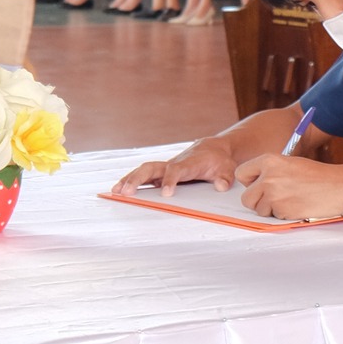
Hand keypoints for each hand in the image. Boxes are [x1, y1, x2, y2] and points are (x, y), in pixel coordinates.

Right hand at [112, 138, 238, 195]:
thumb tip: (221, 186)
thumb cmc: (219, 161)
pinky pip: (143, 177)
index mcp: (188, 163)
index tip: (165, 194)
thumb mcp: (227, 169)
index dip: (170, 181)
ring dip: (129, 180)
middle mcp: (173, 164)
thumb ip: (225, 178)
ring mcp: (165, 168)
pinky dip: (130, 182)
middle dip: (137, 180)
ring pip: (143, 171)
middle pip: (151, 168)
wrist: (212, 149)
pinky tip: (118, 191)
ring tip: (114, 193)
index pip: (176, 171)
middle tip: (126, 193)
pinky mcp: (161, 173)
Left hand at [236, 153, 342, 219]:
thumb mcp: (290, 163)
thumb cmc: (317, 175)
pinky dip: (283, 214)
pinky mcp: (282, 210)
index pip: (241, 173)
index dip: (249, 182)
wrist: (338, 186)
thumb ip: (270, 171)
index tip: (256, 184)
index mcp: (269, 160)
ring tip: (289, 200)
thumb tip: (254, 183)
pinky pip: (274, 216)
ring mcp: (274, 195)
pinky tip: (296, 205)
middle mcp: (268, 177)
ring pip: (259, 210)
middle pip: (246, 197)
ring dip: (270, 209)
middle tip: (272, 198)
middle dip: (256, 201)